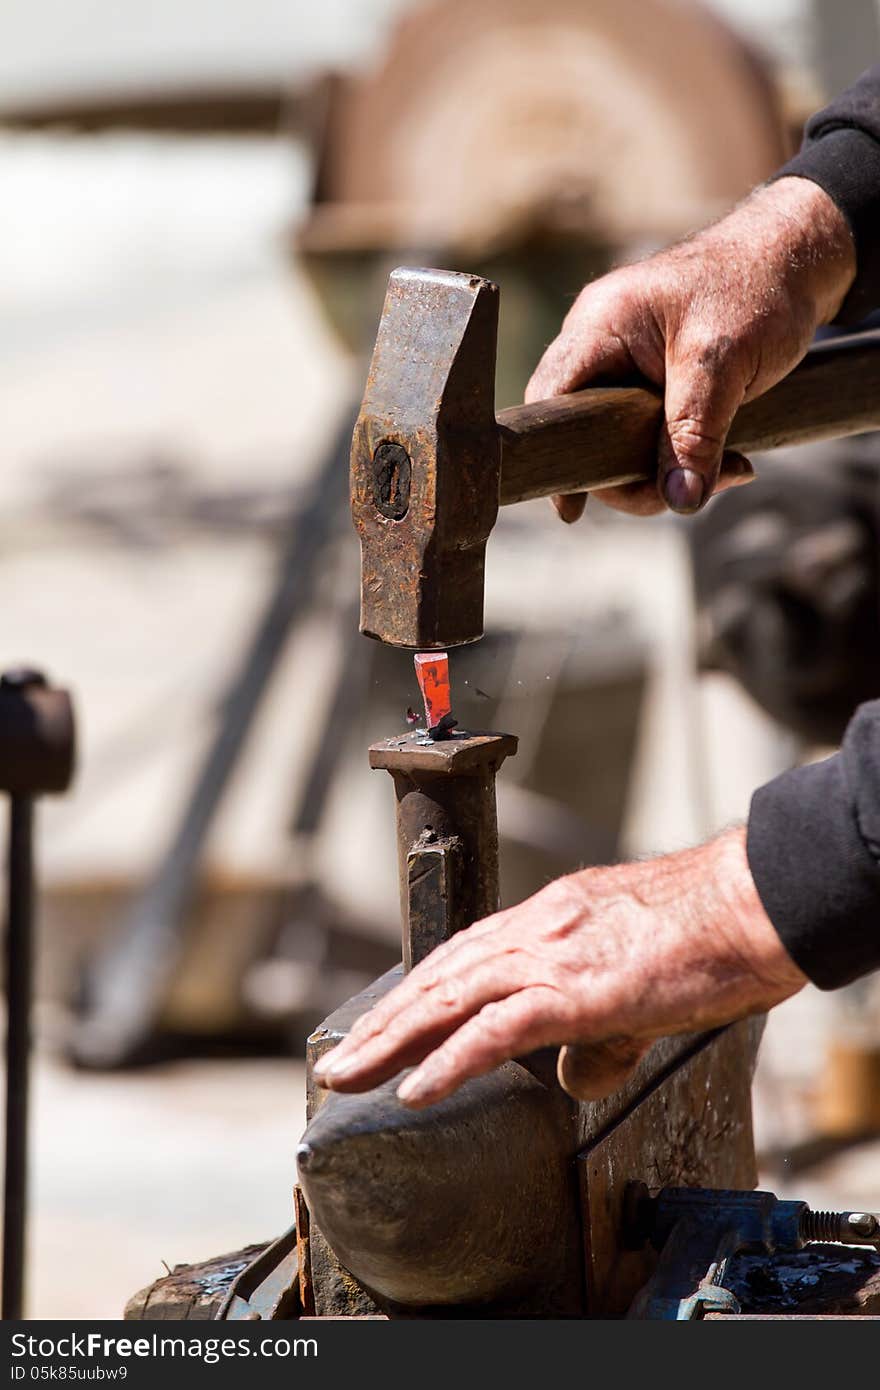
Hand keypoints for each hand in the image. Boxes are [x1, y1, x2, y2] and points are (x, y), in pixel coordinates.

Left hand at [313, 827, 805, 1107]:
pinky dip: (450, 1060)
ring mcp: (554, 955)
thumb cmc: (710, 934)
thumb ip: (599, 1029)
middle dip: (385, 1022)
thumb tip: (575, 1075)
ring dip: (393, 1041)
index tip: (383, 1024)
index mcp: (551, 919)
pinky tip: (415, 1088)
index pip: (464, 956)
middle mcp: (539, 929)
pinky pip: (497, 1030)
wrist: (750, 904)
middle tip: (342, 1062)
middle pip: (442, 977)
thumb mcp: (641, 980)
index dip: (418, 994)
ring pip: (451, 999)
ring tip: (350, 1076)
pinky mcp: (577, 990)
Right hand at [526, 177, 855, 520]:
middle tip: (685, 493)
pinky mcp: (649, 376)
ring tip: (727, 470)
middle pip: (584, 431)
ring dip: (664, 469)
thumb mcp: (724, 367)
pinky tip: (722, 459)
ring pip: (619, 439)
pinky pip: (645, 431)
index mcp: (601, 325)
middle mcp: (600, 341)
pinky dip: (679, 455)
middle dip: (630, 474)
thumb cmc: (757, 289)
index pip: (552, 398)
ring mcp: (623, 360)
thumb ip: (695, 437)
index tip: (572, 509)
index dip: (559, 455)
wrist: (797, 257)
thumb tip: (680, 502)